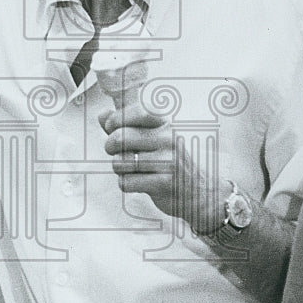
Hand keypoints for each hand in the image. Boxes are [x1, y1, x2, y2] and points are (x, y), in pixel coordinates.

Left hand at [100, 103, 224, 235]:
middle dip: (110, 148)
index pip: (133, 111)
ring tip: (134, 169)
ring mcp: (168, 160)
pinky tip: (139, 182)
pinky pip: (126, 182)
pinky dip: (126, 184)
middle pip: (118, 138)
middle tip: (119, 153)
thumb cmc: (170, 161)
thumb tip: (102, 115)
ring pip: (120, 162)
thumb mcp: (153, 138)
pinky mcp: (164, 183)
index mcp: (165, 123)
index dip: (114, 120)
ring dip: (120, 169)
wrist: (200, 191)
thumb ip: (126, 125)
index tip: (112, 128)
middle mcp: (168, 138)